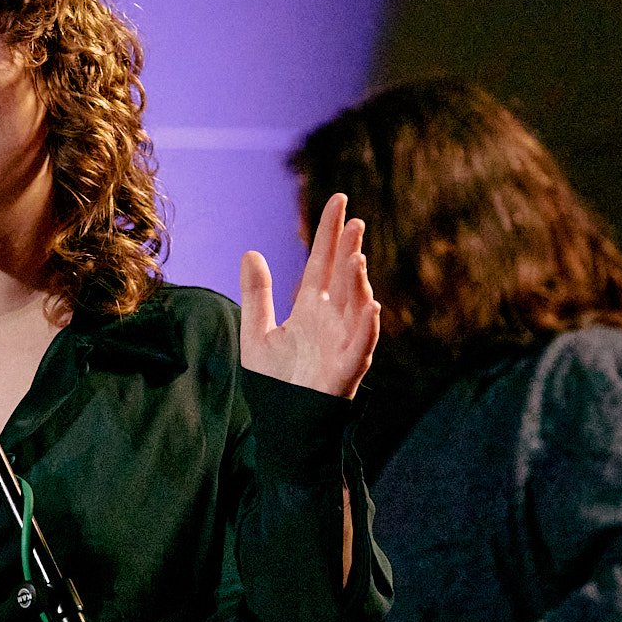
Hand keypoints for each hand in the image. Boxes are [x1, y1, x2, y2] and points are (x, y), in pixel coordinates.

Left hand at [239, 192, 378, 397]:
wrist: (284, 421)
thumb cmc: (276, 380)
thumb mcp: (256, 331)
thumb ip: (257, 293)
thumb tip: (250, 252)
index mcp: (310, 307)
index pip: (322, 262)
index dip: (330, 233)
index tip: (339, 201)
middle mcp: (331, 318)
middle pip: (342, 277)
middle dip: (348, 250)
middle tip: (354, 221)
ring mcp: (341, 341)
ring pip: (355, 305)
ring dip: (357, 283)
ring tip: (356, 257)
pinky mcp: (346, 367)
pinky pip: (361, 344)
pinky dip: (367, 326)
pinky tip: (371, 305)